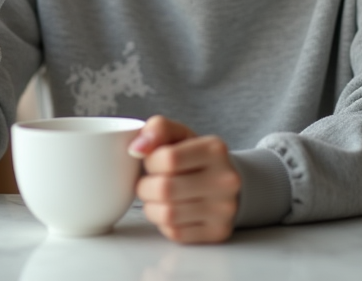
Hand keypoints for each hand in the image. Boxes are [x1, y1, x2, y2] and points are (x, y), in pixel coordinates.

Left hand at [129, 115, 239, 243]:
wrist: (223, 181)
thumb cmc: (193, 157)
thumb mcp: (178, 134)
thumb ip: (157, 129)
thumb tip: (137, 148)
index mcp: (214, 149)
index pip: (168, 158)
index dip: (150, 162)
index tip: (152, 162)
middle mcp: (225, 179)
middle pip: (165, 189)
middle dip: (145, 187)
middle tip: (149, 183)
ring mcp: (224, 208)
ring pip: (167, 215)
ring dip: (152, 207)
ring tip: (157, 198)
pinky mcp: (218, 231)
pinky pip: (175, 233)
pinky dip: (164, 223)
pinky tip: (171, 211)